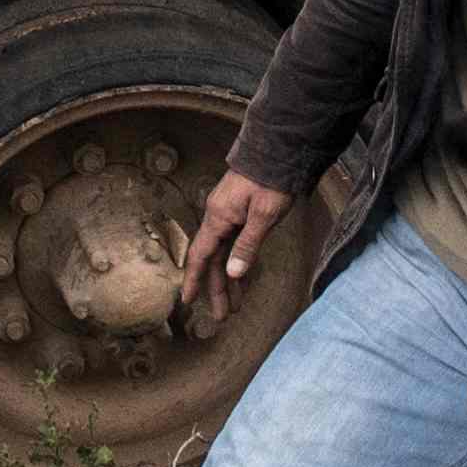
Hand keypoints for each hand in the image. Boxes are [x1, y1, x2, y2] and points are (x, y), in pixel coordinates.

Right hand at [184, 170, 296, 308]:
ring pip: (223, 253)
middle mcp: (219, 217)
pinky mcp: (240, 212)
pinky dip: (236, 262)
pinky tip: (241, 277)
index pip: (200, 255)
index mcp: (219, 217)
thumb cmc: (272, 180)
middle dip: (217, 289)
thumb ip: (248, 245)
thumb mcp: (264, 215)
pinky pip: (233, 243)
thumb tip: (232, 274)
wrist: (278, 150)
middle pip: (213, 260)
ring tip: (236, 304)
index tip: (187, 301)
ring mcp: (228, 214)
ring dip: (228, 279)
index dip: (193, 279)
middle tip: (223, 316)